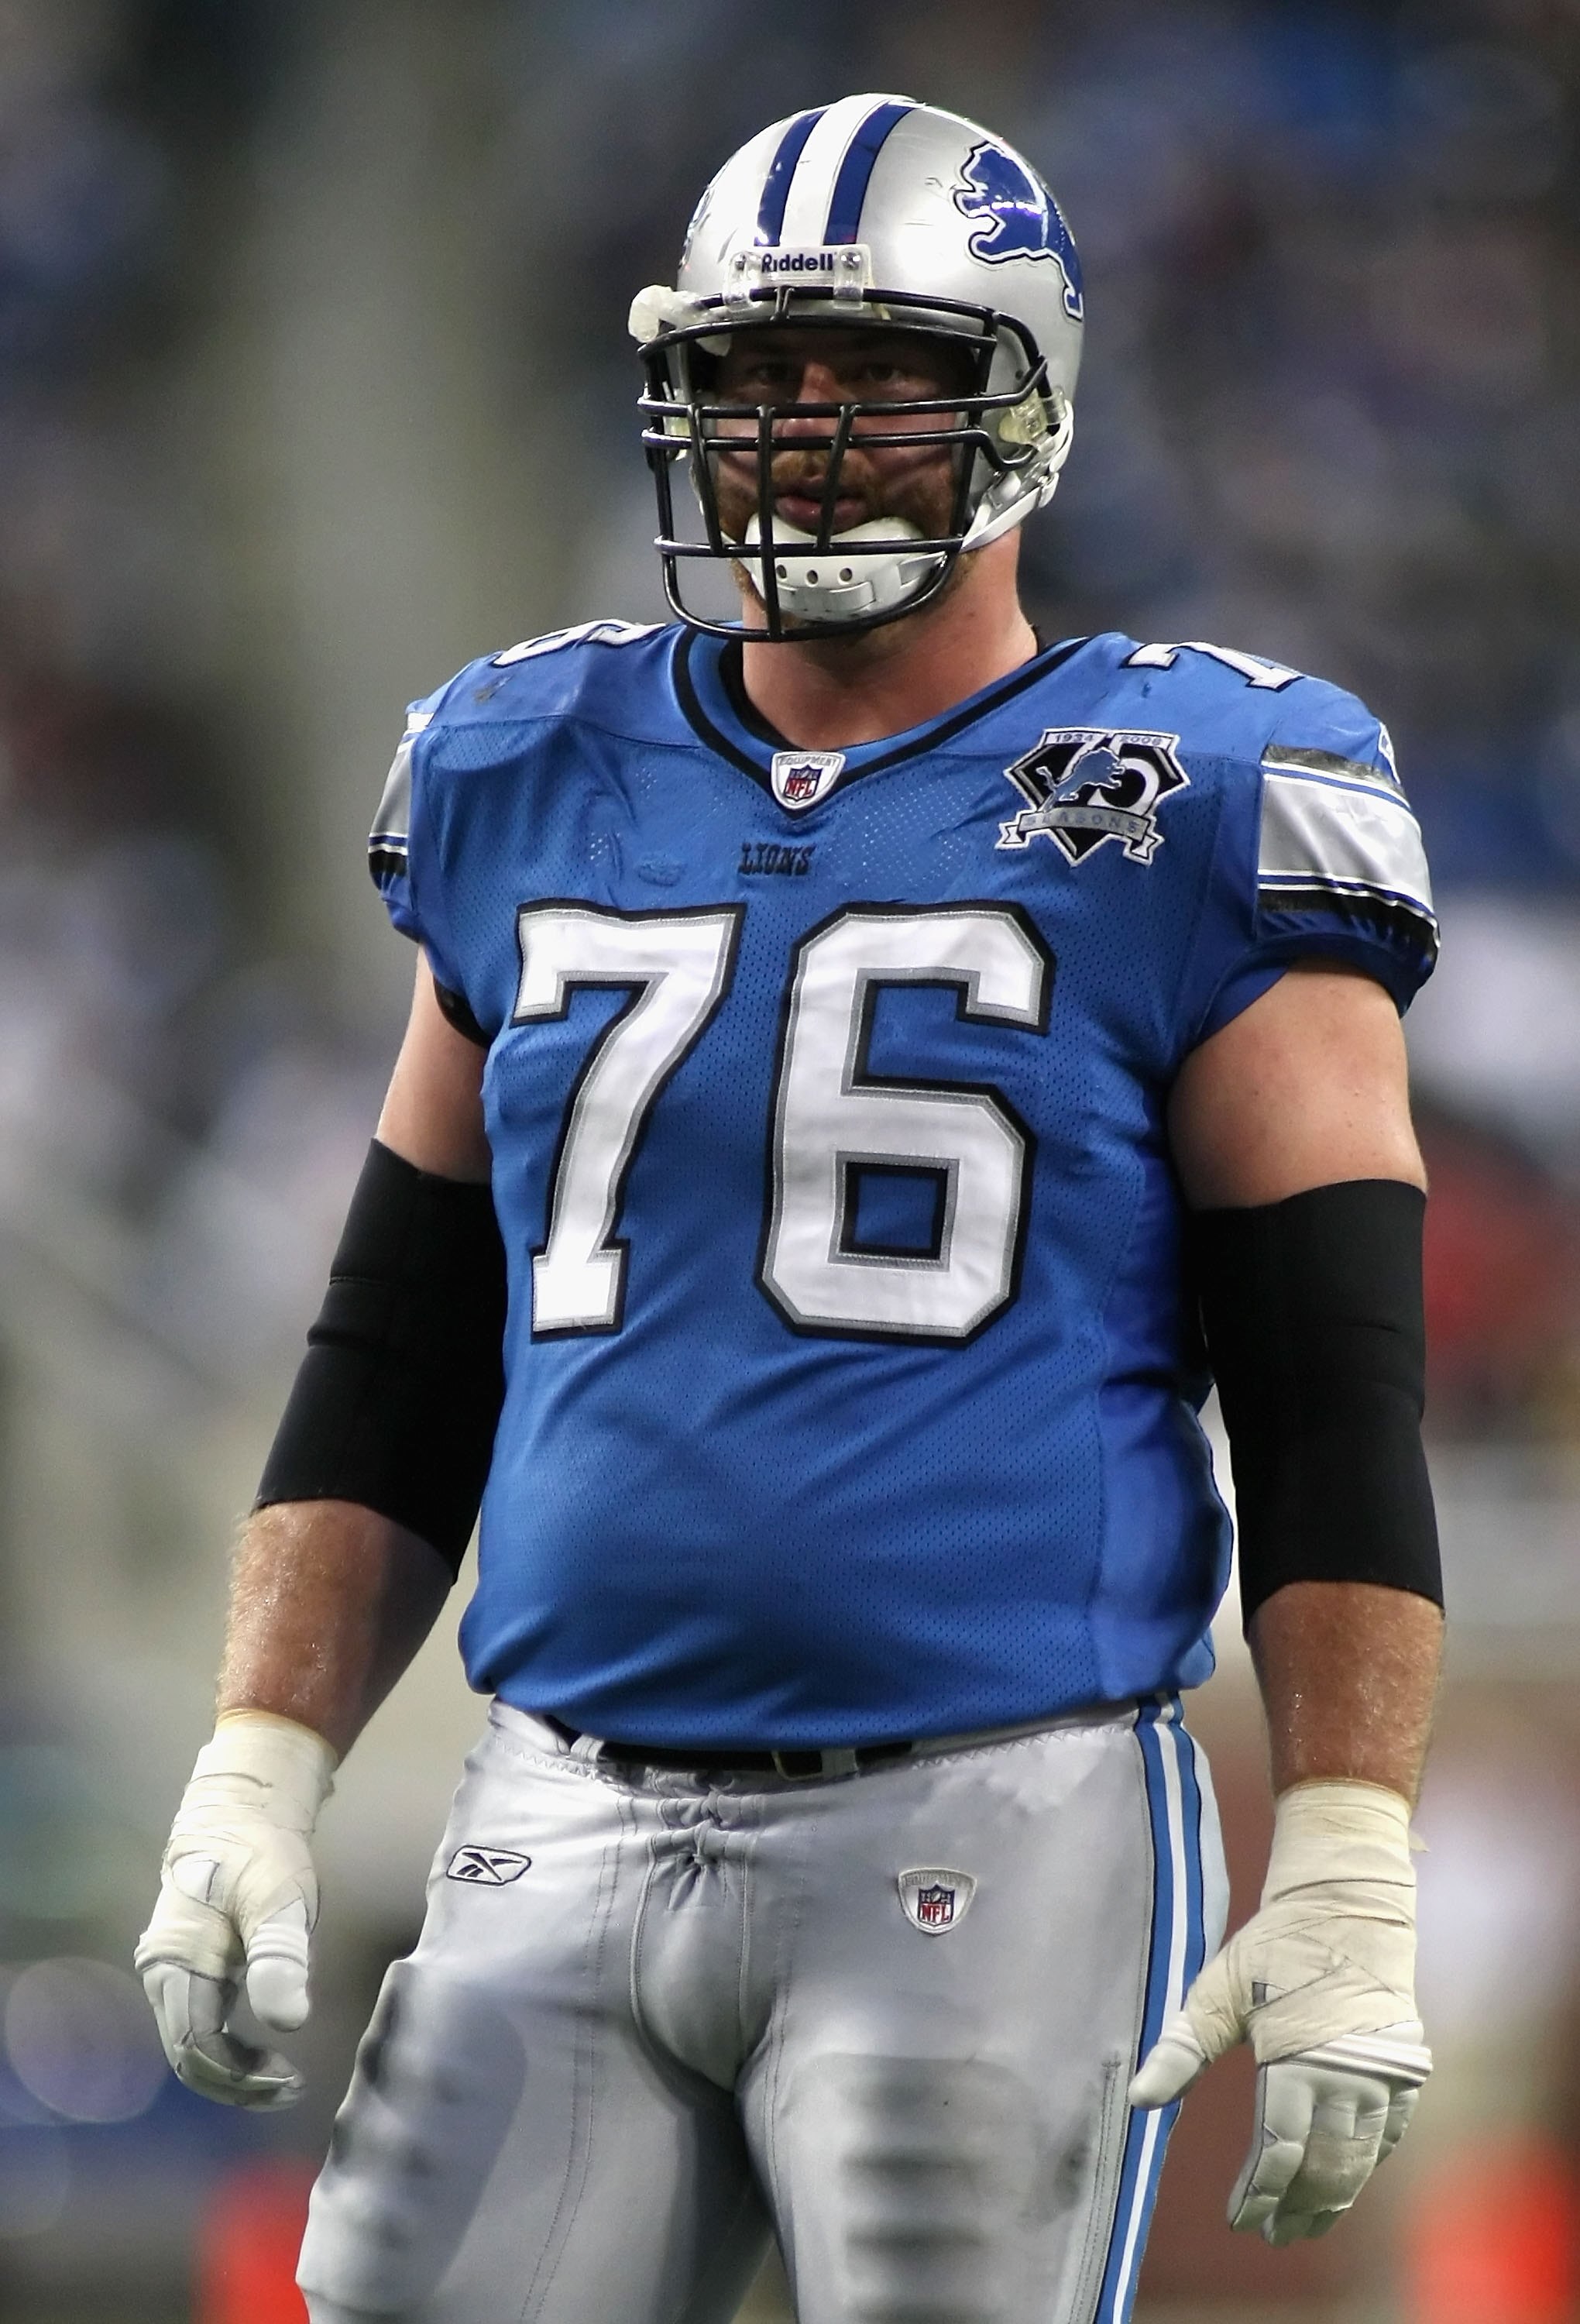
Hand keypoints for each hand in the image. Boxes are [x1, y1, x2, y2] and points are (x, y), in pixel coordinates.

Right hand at [135, 1710, 335, 2107]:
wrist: (241, 1810)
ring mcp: (171, 1971)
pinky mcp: (187, 1967)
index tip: (289, 2082)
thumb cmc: (262, 1852)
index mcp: (177, 1962)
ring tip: (284, 2077)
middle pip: (188, 2055)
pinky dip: (228, 2046)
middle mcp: (163, 1973)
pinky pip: (198, 2024)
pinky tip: (264, 2046)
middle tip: (291, 2088)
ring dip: (233, 2069)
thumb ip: (281, 1959)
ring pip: (191, 2043)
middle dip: (237, 2082)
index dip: (240, 2077)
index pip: (197, 2049)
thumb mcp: (280, 1901)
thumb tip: (290, 2023)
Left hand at [1128, 1779, 1430, 2243]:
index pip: (1277, 2150)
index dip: (1259, 2193)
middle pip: (1322, 2167)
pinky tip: (1347, 2183)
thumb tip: (1137, 2097)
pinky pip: (1388, 2136)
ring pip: (1359, 2161)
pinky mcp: (1406, 2071)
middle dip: (1296, 2206)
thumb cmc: (1275, 1945)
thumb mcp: (1218, 1989)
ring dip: (1333, 2197)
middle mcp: (1347, 2078)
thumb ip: (1181, 2049)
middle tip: (1272, 2233)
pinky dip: (1367, 2166)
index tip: (1240, 2220)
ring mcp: (1384, 2078)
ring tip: (1306, 2223)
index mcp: (1297, 2061)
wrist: (1348, 1903)